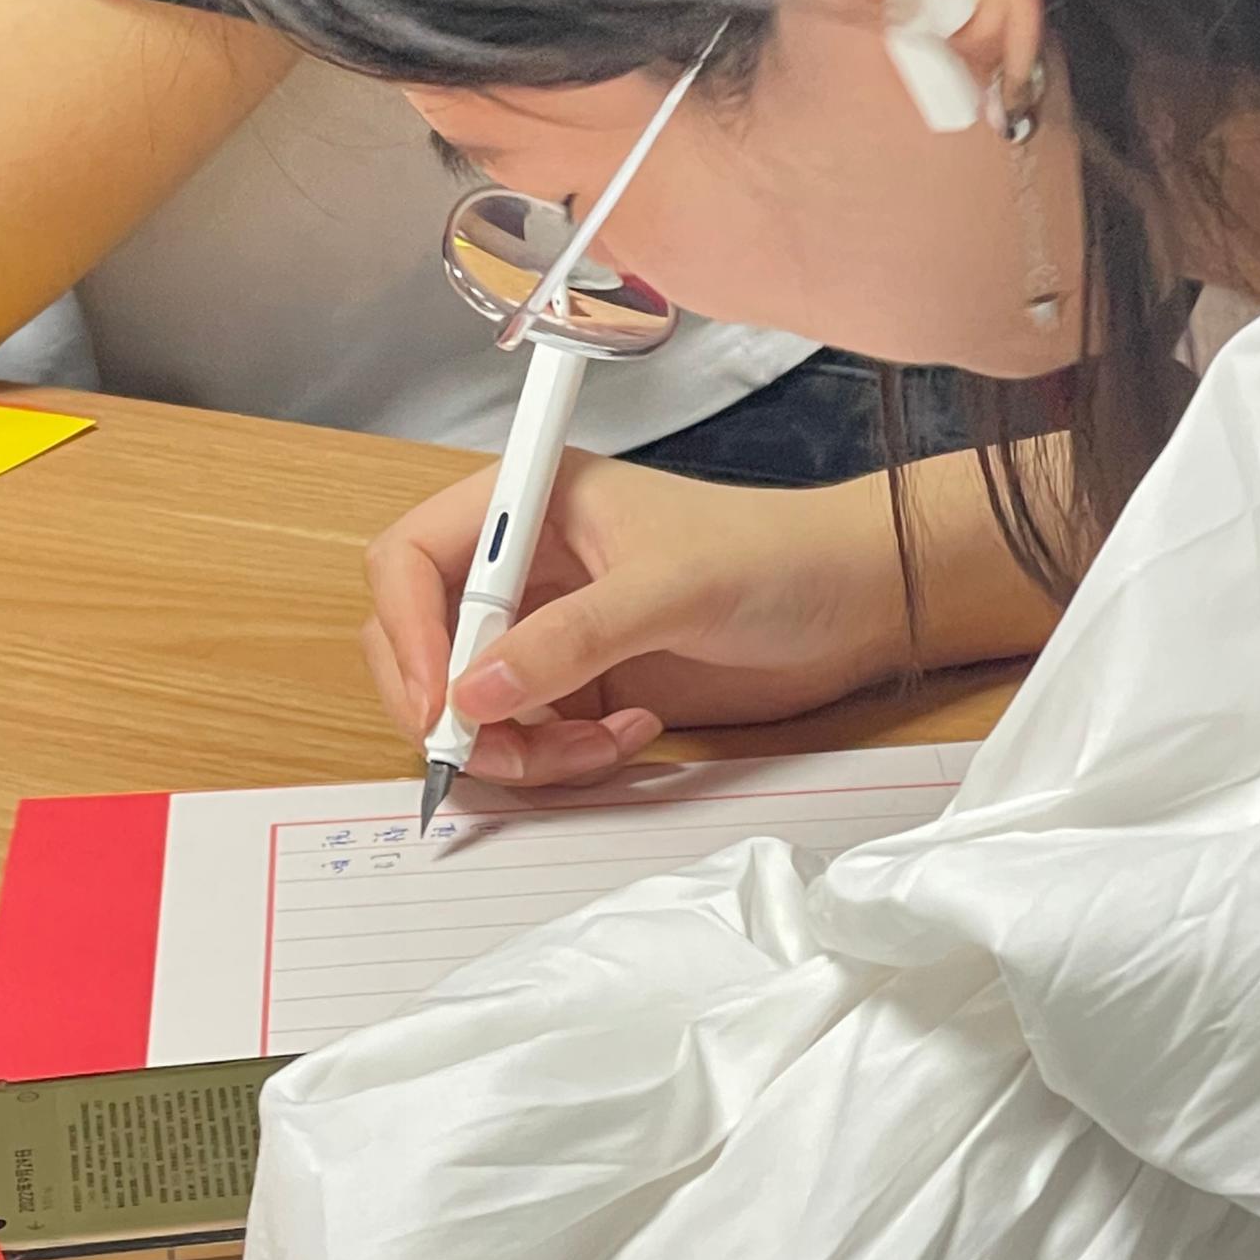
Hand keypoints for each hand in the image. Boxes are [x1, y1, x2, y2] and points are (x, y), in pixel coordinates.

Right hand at [364, 455, 913, 787]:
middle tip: (502, 750)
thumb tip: (469, 694)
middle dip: (452, 706)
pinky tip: (630, 734)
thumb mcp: (669, 590)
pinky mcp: (580, 682)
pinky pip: (526, 735)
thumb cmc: (772, 558)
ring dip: (517, 745)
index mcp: (529, 502)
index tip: (440, 702)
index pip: (410, 558)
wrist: (854, 604)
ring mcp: (549, 627)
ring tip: (598, 744)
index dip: (406, 630)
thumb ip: (568, 639)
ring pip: (471, 704)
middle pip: (421, 641)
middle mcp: (525, 564)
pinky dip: (560, 756)